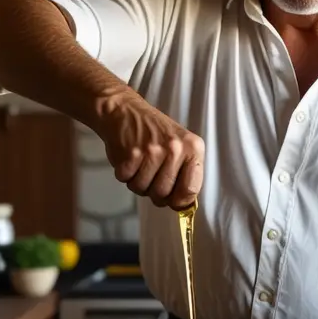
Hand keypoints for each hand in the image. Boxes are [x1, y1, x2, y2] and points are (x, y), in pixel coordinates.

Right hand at [96, 90, 204, 208]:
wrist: (125, 111)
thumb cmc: (154, 133)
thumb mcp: (180, 146)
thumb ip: (186, 174)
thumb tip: (185, 207)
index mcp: (193, 149)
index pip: (191, 189)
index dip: (180, 201)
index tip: (173, 200)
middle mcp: (175, 149)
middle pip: (163, 194)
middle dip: (154, 192)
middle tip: (150, 177)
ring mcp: (153, 151)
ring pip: (143, 189)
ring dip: (137, 183)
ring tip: (139, 166)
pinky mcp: (131, 154)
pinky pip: (126, 180)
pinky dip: (124, 174)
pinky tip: (128, 159)